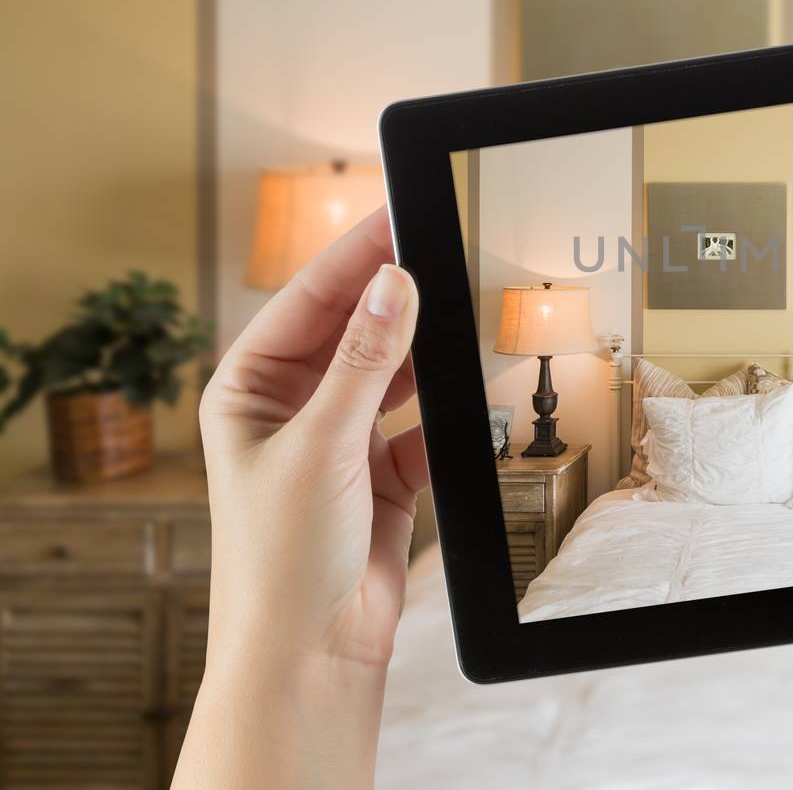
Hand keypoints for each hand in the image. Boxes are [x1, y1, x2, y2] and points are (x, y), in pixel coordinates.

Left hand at [173, 208, 426, 789]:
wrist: (312, 652)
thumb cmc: (281, 559)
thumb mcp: (322, 446)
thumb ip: (365, 362)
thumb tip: (394, 284)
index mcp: (248, 389)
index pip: (309, 300)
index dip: (355, 256)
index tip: (398, 212)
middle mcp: (291, 407)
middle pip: (355, 328)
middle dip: (398, 296)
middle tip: (444, 247)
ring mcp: (339, 438)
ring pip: (395, 371)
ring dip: (428, 352)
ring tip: (466, 313)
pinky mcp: (382, 471)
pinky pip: (424, 422)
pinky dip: (449, 412)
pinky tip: (473, 394)